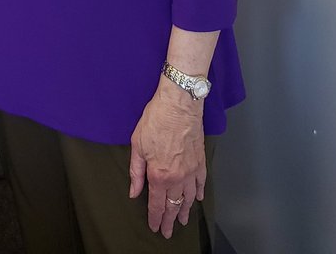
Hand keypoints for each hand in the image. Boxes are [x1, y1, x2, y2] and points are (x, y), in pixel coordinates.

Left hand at [129, 82, 205, 237]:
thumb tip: (134, 192)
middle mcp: (177, 178)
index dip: (156, 218)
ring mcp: (191, 171)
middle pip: (174, 205)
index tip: (155, 228)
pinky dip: (199, 193)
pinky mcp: (200, 161)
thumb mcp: (137, 145)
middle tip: (169, 232)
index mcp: (159, 175)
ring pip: (189, 198)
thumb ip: (136, 172)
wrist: (179, 103)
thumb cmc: (156, 120)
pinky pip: (201, 183)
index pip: (157, 204)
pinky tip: (197, 199)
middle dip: (170, 220)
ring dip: (185, 210)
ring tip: (183, 220)